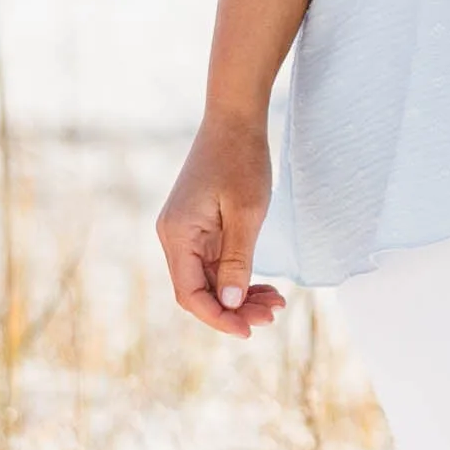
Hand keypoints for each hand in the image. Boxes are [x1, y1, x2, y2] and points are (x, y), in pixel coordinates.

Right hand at [156, 116, 287, 338]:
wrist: (235, 119)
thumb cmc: (241, 161)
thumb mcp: (247, 214)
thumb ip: (238, 261)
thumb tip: (231, 304)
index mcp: (178, 235)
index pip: (190, 294)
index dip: (218, 318)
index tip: (250, 330)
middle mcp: (174, 237)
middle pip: (199, 291)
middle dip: (234, 310)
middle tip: (273, 316)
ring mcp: (186, 232)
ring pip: (210, 280)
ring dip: (240, 296)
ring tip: (275, 305)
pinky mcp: (199, 227)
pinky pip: (216, 264)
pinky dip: (239, 277)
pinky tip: (265, 287)